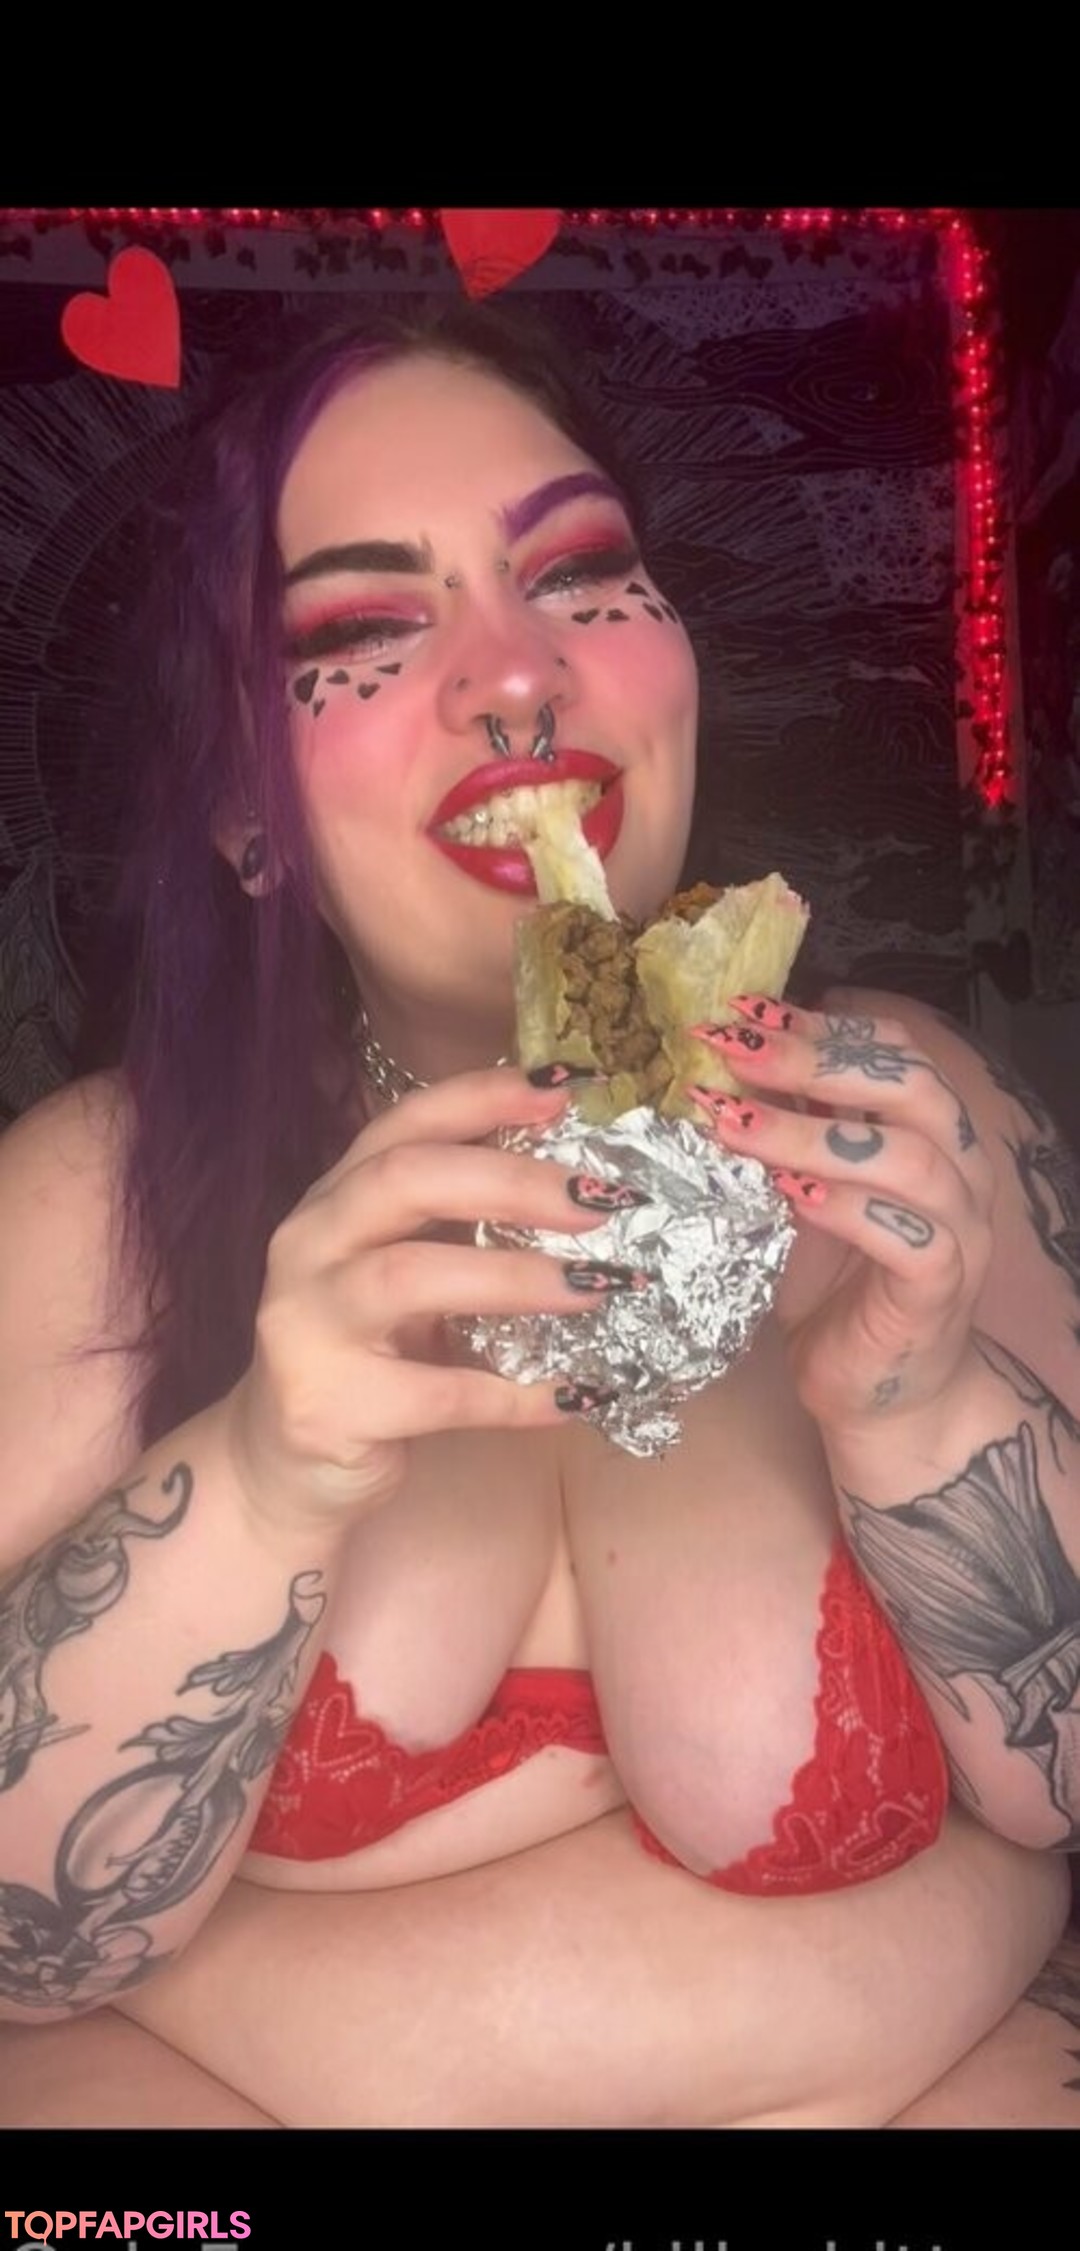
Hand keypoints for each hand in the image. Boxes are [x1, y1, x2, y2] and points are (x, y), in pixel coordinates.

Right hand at [228, 1067, 638, 1527]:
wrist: (281, 1470)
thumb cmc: (366, 1356)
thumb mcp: (401, 1273)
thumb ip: (459, 1225)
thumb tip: (579, 1182)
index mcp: (333, 1200)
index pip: (405, 1123)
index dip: (484, 1097)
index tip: (566, 1089)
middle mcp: (307, 1246)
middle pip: (406, 1180)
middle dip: (511, 1181)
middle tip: (596, 1201)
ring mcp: (307, 1326)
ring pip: (412, 1277)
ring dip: (517, 1278)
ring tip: (597, 1286)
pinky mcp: (328, 1406)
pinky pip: (439, 1394)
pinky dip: (516, 1395)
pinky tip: (576, 1394)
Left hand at [690, 997, 994, 1435]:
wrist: (881, 1394)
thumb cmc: (835, 1289)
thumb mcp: (798, 1195)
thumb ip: (782, 1137)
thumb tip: (708, 1072)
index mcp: (928, 1133)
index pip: (893, 1051)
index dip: (821, 1026)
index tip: (742, 1014)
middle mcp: (959, 1170)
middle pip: (909, 1086)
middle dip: (815, 1062)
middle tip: (733, 1054)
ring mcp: (959, 1230)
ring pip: (907, 1158)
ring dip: (812, 1135)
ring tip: (735, 1126)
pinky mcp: (940, 1290)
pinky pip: (909, 1238)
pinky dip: (848, 1210)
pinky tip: (789, 1199)